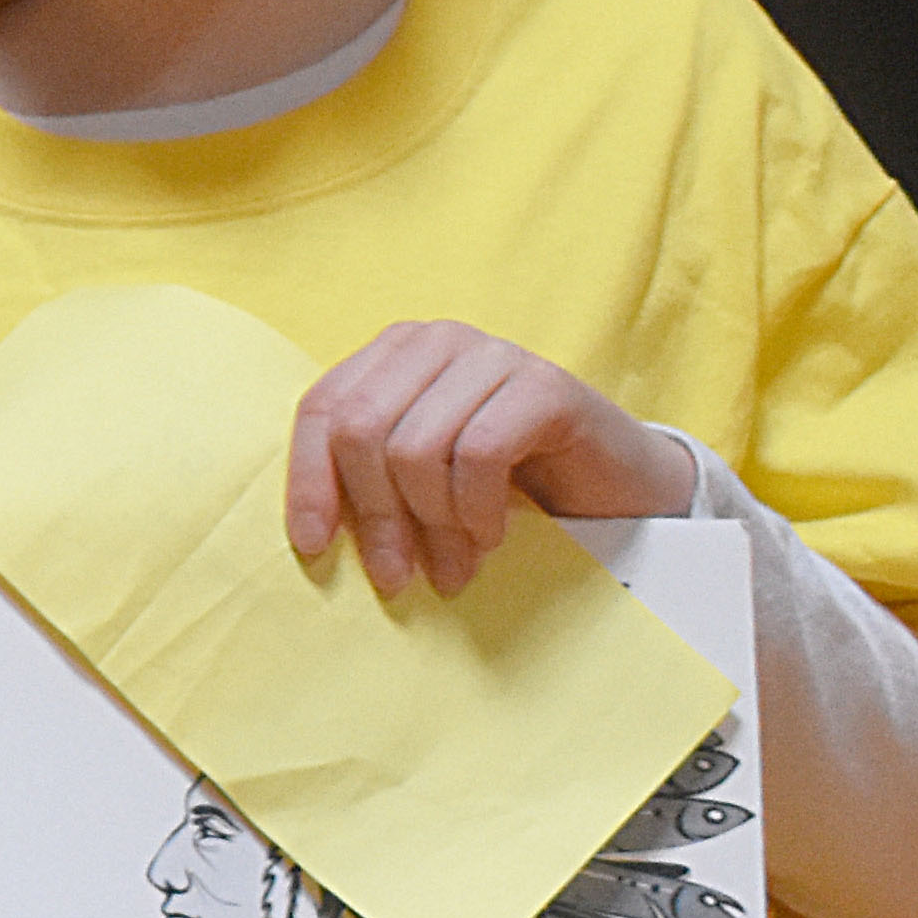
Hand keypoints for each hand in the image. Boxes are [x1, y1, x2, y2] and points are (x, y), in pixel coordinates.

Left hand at [284, 324, 692, 597]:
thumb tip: (312, 540)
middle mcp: (437, 341)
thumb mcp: (416, 481)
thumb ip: (366, 483)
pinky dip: (476, 509)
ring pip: (417, 448)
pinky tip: (491, 534)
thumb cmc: (498, 484)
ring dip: (433, 525)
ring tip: (454, 564)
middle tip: (398, 576)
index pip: (322, 409)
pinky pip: (480, 454)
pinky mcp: (544, 384)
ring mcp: (493, 355)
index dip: (308, 480)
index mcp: (392, 354)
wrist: (608, 483)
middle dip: (376, 516)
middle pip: (363, 431)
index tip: (315, 547)